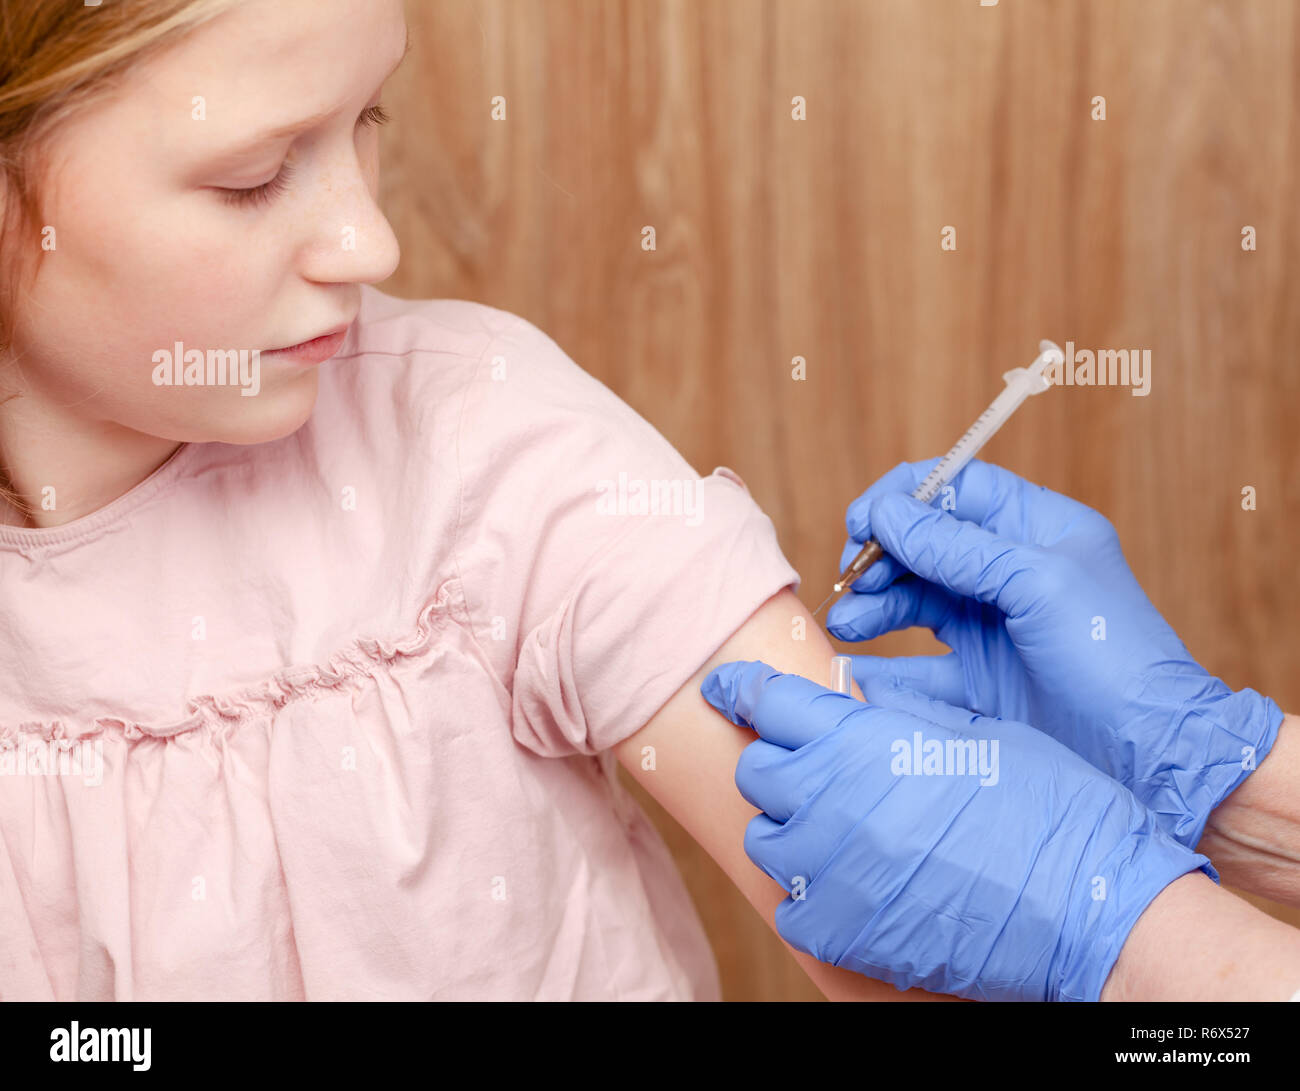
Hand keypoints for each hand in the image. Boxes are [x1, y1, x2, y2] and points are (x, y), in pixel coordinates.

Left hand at [700, 659, 1213, 1001]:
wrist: (1093, 910)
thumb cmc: (1050, 809)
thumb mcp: (978, 732)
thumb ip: (902, 713)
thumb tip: (858, 691)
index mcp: (865, 737)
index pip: (767, 700)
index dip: (742, 689)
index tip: (726, 688)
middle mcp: (832, 797)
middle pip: (757, 769)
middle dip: (778, 761)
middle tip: (816, 770)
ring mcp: (830, 868)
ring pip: (765, 839)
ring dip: (791, 830)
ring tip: (839, 833)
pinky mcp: (838, 930)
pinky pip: (790, 907)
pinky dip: (809, 897)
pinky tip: (850, 888)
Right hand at [824, 457, 1282, 848]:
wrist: (1149, 753)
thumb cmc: (1112, 656)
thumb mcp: (1035, 584)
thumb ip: (957, 547)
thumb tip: (886, 514)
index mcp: (1037, 527)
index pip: (955, 487)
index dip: (902, 498)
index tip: (860, 524)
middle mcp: (1011, 569)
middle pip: (925, 543)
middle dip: (881, 556)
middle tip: (850, 582)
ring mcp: (994, 623)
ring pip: (914, 599)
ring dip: (873, 605)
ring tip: (845, 623)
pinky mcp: (981, 676)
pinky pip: (918, 661)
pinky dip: (883, 662)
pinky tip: (854, 665)